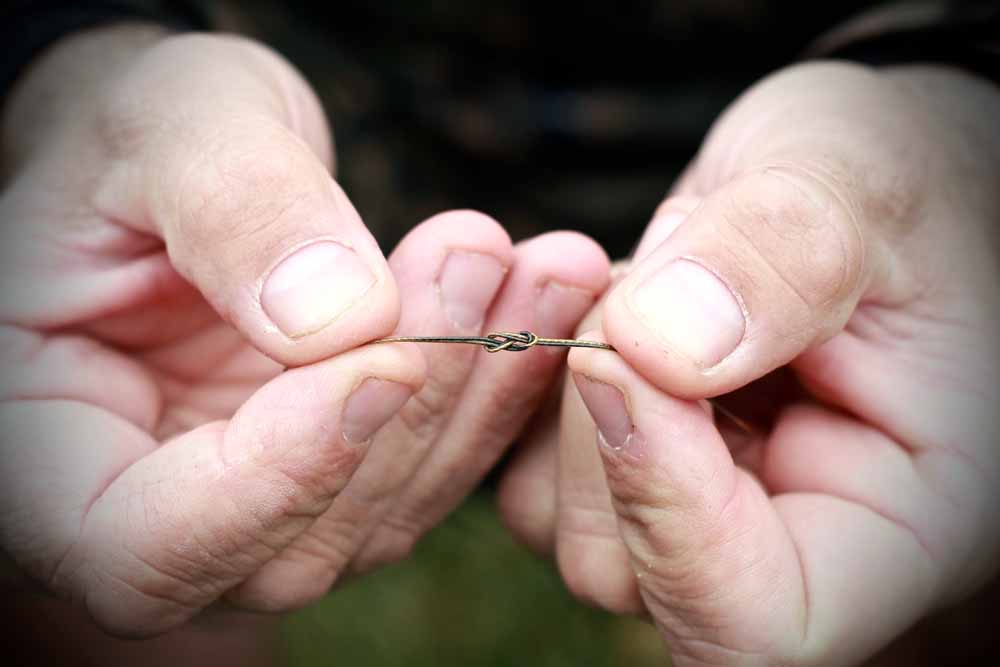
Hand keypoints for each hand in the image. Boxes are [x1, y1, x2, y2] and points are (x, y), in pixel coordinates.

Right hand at [0, 26, 609, 641]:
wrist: (187, 163)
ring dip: (476, 391)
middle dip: (407, 409)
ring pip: (386, 514)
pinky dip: (498, 386)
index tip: (381, 359)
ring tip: (536, 264)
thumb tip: (337, 320)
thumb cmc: (143, 139)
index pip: (149, 548)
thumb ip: (235, 211)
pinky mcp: (343, 474)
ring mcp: (262, 506)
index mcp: (51, 457)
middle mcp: (160, 511)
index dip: (276, 479)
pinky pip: (431, 464)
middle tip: (477, 259)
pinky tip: (543, 291)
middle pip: (297, 543)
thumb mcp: (171, 130)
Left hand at [500, 62, 999, 665]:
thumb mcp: (862, 185)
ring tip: (633, 278)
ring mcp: (688, 505)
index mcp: (894, 521)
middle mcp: (781, 538)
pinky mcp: (622, 461)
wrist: (849, 170)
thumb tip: (650, 350)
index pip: (759, 622)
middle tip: (637, 284)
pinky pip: (523, 457)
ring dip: (560, 388)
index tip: (627, 364)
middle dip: (599, 421)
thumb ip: (780, 260)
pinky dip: (529, 376)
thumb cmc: (899, 178)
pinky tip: (591, 295)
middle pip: (623, 568)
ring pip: (555, 517)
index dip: (668, 514)